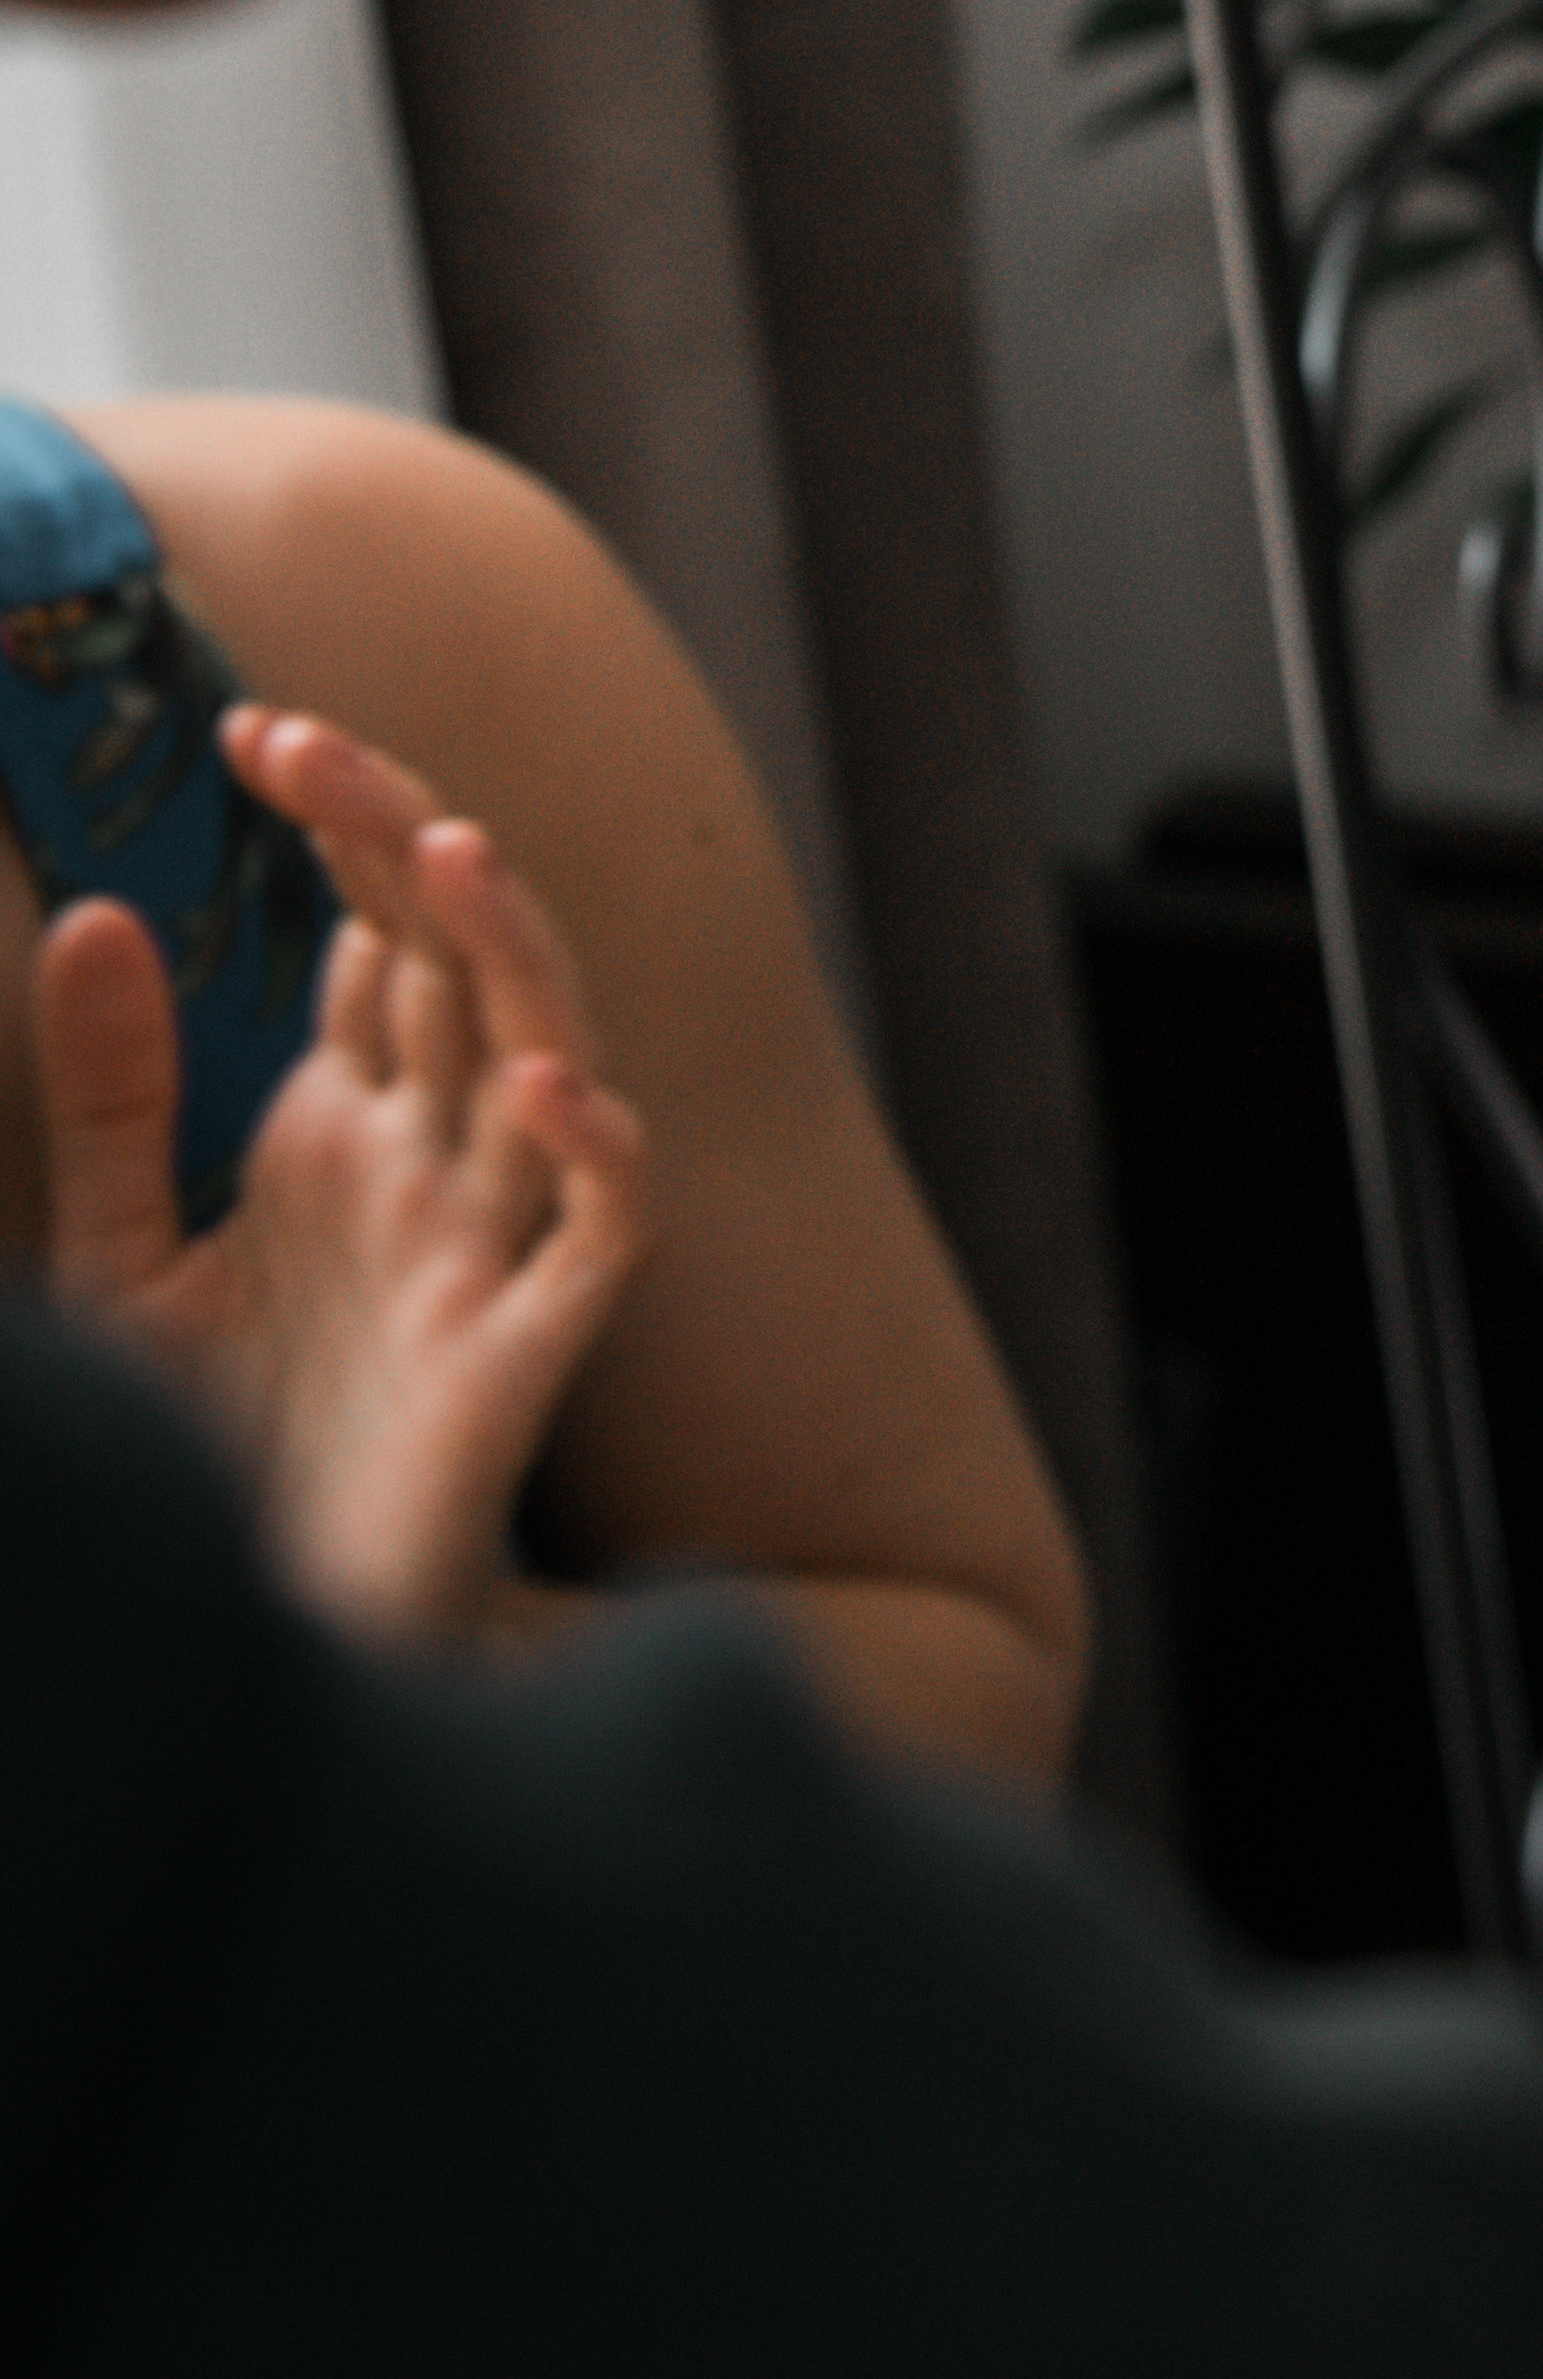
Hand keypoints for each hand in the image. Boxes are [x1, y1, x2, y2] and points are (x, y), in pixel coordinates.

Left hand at [36, 708, 649, 1648]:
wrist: (248, 1648)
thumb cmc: (200, 1466)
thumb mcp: (114, 1264)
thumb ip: (111, 1101)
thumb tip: (104, 914)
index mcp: (347, 1133)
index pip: (373, 936)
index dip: (336, 830)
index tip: (253, 730)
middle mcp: (433, 1164)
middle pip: (451, 960)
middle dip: (394, 842)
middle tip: (303, 742)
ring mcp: (490, 1247)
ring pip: (546, 1050)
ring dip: (506, 950)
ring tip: (443, 850)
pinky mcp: (529, 1350)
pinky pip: (602, 1226)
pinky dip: (592, 1149)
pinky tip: (536, 1088)